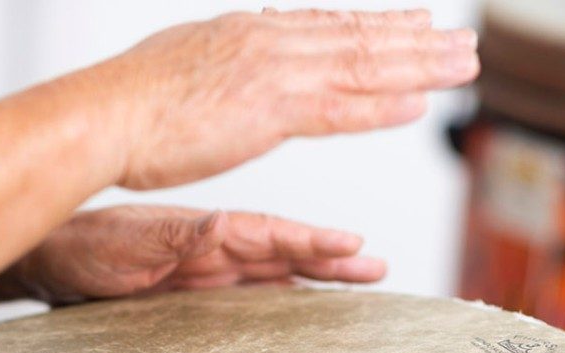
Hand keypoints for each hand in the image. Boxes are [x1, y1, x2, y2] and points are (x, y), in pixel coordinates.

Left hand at [9, 205, 385, 303]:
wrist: (49, 262)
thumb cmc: (83, 247)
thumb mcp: (129, 242)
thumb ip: (176, 235)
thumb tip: (220, 224)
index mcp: (205, 232)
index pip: (269, 235)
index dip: (312, 242)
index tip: (353, 246)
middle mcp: (214, 252)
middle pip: (284, 256)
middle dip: (331, 262)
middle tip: (380, 270)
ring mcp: (207, 277)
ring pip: (273, 279)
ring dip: (314, 283)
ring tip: (360, 288)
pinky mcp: (193, 301)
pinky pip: (246, 303)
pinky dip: (278, 306)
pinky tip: (303, 317)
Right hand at [96, 8, 477, 188]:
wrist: (103, 116)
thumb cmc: (126, 105)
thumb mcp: (181, 68)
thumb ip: (219, 66)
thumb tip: (231, 69)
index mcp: (247, 34)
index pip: (327, 27)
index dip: (375, 26)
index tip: (413, 24)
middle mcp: (268, 44)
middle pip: (357, 39)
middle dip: (415, 41)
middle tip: (461, 44)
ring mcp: (273, 74)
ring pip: (361, 67)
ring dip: (418, 66)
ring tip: (462, 65)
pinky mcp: (270, 112)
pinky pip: (340, 110)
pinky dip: (381, 106)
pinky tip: (416, 104)